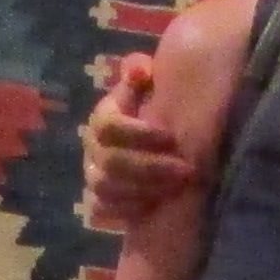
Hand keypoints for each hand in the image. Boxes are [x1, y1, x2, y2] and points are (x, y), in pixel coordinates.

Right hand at [85, 53, 207, 235]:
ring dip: (143, 190)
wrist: (160, 148)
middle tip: (185, 170)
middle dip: (149, 168)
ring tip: (176, 189)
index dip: (138, 133)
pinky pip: (101, 209)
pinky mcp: (99, 202)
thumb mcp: (154, 89)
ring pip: (105, 188)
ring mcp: (94, 176)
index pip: (108, 126)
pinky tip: (155, 207)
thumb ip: (144, 74)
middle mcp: (94, 148)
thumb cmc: (159, 114)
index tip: (170, 136)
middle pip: (109, 162)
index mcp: (104, 118)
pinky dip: (126, 210)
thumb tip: (139, 70)